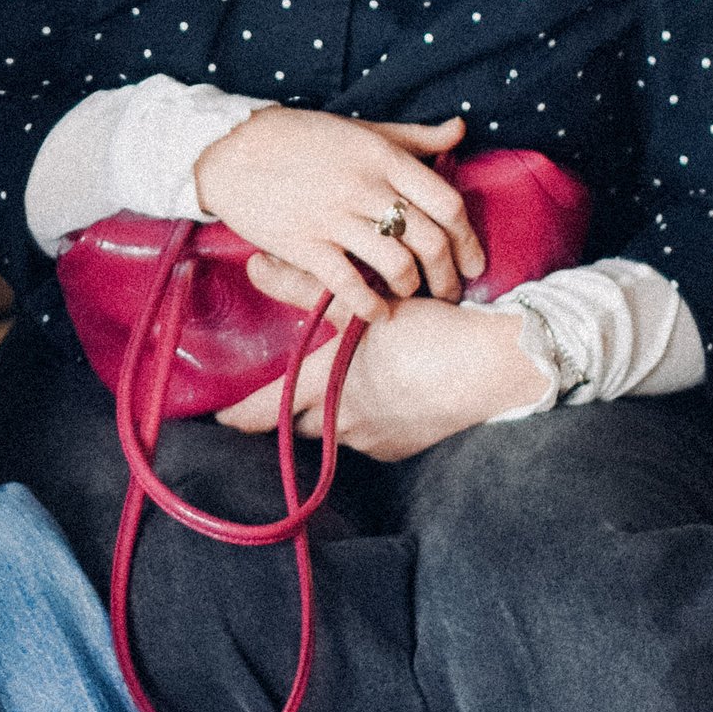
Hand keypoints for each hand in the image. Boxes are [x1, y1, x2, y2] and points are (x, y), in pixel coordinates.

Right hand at [194, 107, 481, 326]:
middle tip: (450, 292)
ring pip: (396, 265)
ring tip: (412, 297)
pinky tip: (377, 313)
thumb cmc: (298, 137)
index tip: (474, 262)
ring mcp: (334, 217)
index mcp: (383, 157)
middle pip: (430, 241)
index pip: (447, 203)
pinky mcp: (303, 244)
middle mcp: (365, 187)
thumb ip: (413, 136)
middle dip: (448, 275)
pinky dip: (370, 305)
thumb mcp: (361, 129)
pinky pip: (348, 284)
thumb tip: (460, 131)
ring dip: (412, 290)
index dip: (469, 239)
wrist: (230, 149)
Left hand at [217, 295, 544, 458]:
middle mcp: (344, 422)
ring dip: (334, 410)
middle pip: (301, 422)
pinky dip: (369, 418)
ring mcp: (376, 440)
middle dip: (292, 408)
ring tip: (347, 382)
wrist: (494, 368)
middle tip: (289, 388)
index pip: (267, 410)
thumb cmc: (429, 331)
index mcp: (327, 385)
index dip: (239, 415)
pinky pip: (372, 436)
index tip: (218, 416)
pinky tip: (385, 394)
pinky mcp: (405, 447)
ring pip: (337, 429)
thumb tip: (255, 264)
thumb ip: (305, 287)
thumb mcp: (364, 304)